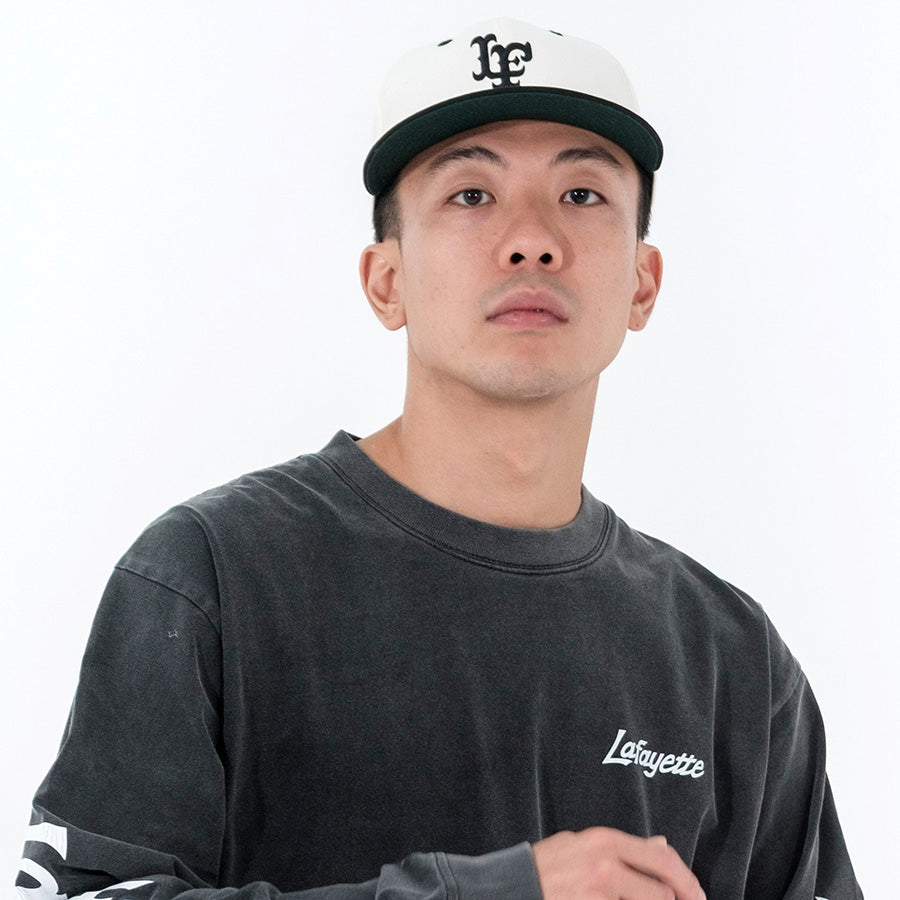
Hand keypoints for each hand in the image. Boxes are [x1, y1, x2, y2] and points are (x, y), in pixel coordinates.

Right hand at [532, 828, 704, 899]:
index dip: (686, 880)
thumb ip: (623, 847)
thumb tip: (661, 844)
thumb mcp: (581, 844)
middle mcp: (606, 866)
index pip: (661, 859)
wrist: (513, 886)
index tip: (695, 894)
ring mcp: (599, 895)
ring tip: (634, 899)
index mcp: (605, 841)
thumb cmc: (545, 866)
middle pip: (662, 892)